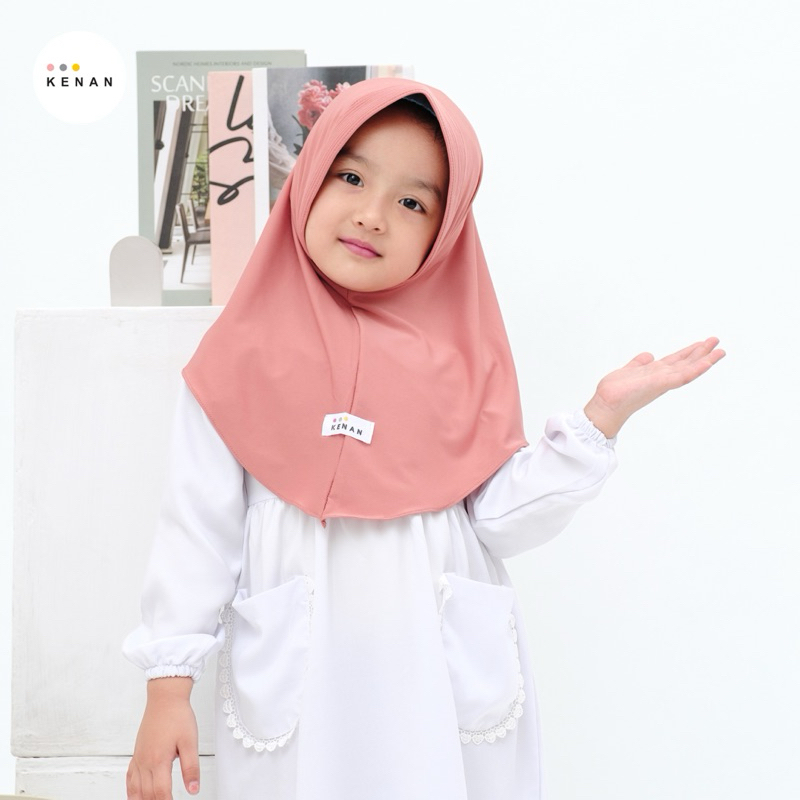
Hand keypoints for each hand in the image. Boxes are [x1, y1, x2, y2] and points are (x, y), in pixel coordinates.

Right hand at [127, 677, 198, 798]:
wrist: (165, 698)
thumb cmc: (178, 716)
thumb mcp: (190, 742)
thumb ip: (191, 768)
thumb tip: (193, 790)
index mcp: (159, 760)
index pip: (161, 792)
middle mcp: (145, 761)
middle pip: (147, 794)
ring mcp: (139, 757)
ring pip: (136, 789)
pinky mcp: (137, 753)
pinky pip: (130, 777)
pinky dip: (131, 790)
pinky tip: (135, 796)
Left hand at [583, 337, 725, 438]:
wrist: (605, 405)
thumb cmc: (615, 393)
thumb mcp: (628, 371)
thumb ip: (638, 363)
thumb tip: (649, 355)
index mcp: (655, 374)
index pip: (676, 361)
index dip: (689, 353)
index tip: (702, 343)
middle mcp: (661, 378)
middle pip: (685, 363)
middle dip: (701, 353)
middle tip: (716, 341)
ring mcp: (662, 382)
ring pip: (688, 370)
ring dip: (704, 360)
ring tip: (719, 351)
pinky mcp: (659, 384)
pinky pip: (680, 377)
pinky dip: (694, 370)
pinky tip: (706, 363)